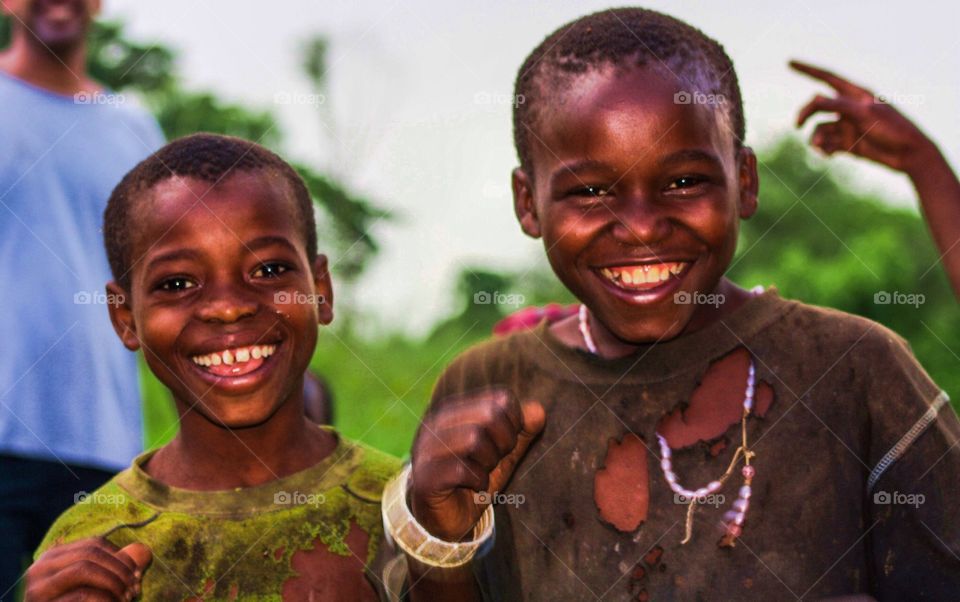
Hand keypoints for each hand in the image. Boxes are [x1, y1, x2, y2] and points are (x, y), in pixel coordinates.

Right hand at [25, 539, 150, 600]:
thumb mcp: (95, 586)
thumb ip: (113, 569)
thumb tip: (144, 552)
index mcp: (52, 558)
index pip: (94, 544)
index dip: (121, 556)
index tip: (138, 574)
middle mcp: (39, 569)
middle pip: (89, 553)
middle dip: (119, 569)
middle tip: (135, 588)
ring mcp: (37, 589)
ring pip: (83, 569)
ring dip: (113, 582)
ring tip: (126, 597)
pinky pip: (80, 594)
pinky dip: (104, 598)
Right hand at [410, 389, 544, 541]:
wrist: (445, 520)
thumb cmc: (473, 480)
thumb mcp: (503, 454)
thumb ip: (521, 432)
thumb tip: (539, 411)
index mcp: (455, 410)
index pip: (500, 399)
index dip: (515, 424)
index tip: (506, 445)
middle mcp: (437, 423)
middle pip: (490, 414)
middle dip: (505, 442)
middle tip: (495, 461)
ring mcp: (427, 448)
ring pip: (474, 438)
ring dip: (489, 462)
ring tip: (481, 473)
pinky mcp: (425, 476)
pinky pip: (462, 470)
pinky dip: (478, 482)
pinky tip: (473, 488)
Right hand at [791, 60, 934, 175]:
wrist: (908, 154)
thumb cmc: (892, 128)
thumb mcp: (865, 113)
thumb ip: (838, 105)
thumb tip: (813, 98)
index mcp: (855, 95)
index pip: (827, 77)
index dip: (807, 70)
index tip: (789, 62)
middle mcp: (848, 109)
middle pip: (816, 106)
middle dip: (805, 114)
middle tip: (797, 125)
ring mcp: (846, 126)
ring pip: (819, 129)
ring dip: (816, 138)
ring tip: (821, 148)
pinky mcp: (846, 144)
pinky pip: (825, 144)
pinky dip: (823, 149)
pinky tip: (828, 156)